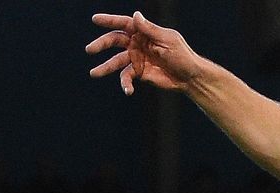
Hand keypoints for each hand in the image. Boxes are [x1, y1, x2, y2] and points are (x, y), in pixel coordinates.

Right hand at [87, 11, 202, 95]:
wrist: (190, 76)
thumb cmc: (182, 55)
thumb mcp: (167, 41)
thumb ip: (150, 30)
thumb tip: (136, 15)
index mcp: (143, 32)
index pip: (124, 23)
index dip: (109, 21)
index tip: (95, 19)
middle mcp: (137, 43)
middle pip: (114, 41)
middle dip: (101, 44)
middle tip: (89, 49)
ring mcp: (136, 58)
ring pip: (116, 61)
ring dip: (105, 67)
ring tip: (93, 73)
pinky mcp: (139, 72)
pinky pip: (127, 77)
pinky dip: (125, 84)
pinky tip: (128, 91)